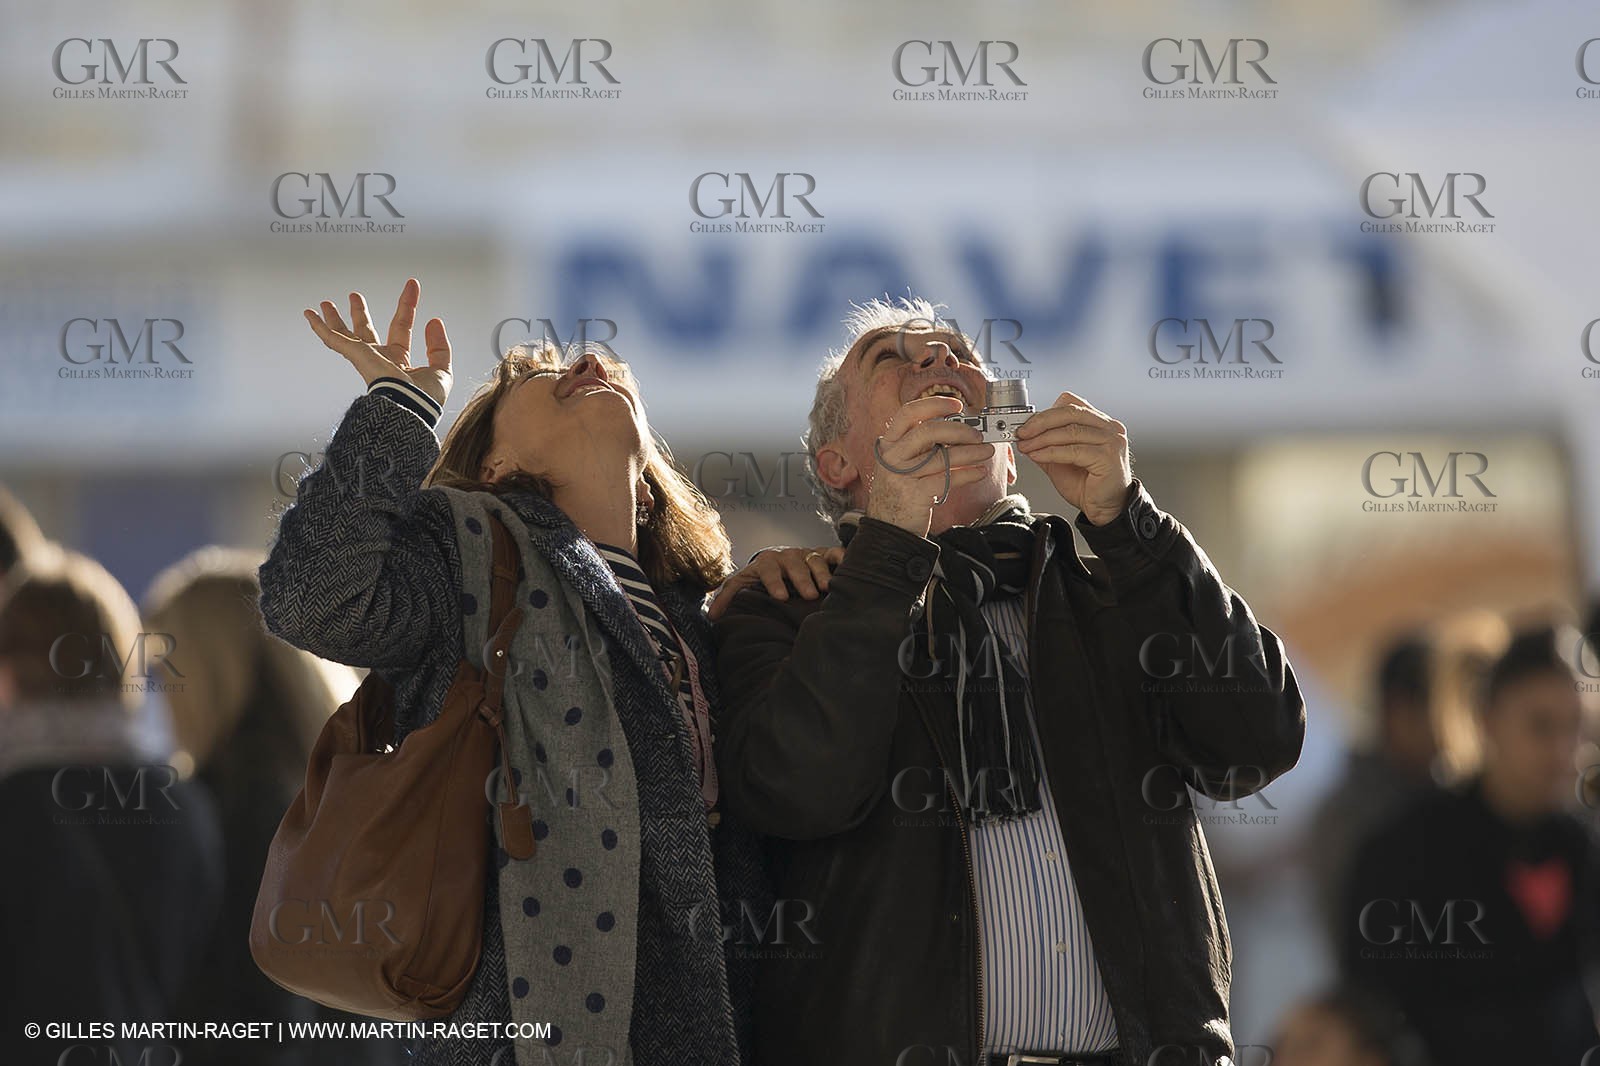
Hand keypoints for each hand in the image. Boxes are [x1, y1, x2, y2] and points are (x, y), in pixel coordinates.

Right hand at [304, 278, 452, 406]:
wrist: (412, 408)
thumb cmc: (426, 399)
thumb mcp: (441, 369)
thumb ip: (439, 346)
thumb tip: (434, 320)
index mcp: (399, 363)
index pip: (401, 327)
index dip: (407, 306)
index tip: (412, 285)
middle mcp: (380, 360)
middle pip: (366, 331)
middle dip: (360, 314)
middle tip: (355, 296)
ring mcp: (366, 358)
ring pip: (346, 334)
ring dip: (336, 319)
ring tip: (327, 303)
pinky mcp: (356, 356)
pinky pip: (334, 339)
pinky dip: (320, 327)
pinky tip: (309, 315)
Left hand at [707, 546, 844, 619]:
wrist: (780, 563)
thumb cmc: (762, 580)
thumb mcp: (743, 585)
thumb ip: (729, 598)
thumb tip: (712, 616)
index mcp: (766, 563)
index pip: (768, 569)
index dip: (774, 581)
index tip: (781, 597)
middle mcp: (787, 556)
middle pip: (794, 564)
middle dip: (801, 578)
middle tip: (809, 595)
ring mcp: (807, 554)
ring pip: (814, 559)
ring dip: (821, 573)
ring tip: (827, 589)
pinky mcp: (824, 554)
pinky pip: (834, 553)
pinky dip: (841, 558)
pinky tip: (847, 568)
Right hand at [865, 396, 994, 536]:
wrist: (888, 529)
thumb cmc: (901, 492)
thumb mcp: (902, 463)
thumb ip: (921, 446)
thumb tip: (959, 429)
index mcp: (889, 443)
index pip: (909, 413)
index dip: (934, 404)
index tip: (957, 404)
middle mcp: (892, 456)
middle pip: (928, 431)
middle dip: (959, 430)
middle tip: (978, 435)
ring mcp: (901, 476)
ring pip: (942, 457)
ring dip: (970, 453)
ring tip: (986, 452)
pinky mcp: (914, 495)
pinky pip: (947, 479)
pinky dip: (967, 474)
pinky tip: (979, 472)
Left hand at [1014, 390, 1132, 525]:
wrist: (1105, 510)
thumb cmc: (1088, 486)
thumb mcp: (1061, 461)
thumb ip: (1047, 446)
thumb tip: (1026, 436)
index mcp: (1100, 423)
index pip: (1071, 404)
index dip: (1046, 412)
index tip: (1026, 423)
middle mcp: (1110, 428)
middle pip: (1070, 412)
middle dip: (1041, 422)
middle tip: (1022, 432)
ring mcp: (1112, 441)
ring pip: (1070, 431)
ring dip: (1042, 438)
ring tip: (1026, 446)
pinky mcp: (1108, 456)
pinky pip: (1073, 450)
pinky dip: (1051, 452)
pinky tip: (1037, 456)